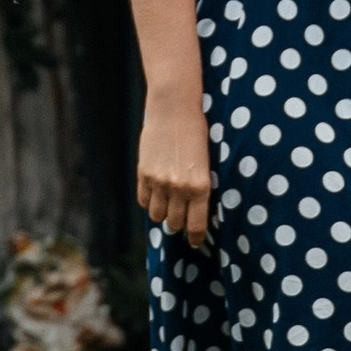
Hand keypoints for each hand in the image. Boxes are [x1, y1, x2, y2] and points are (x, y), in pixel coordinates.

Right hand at [136, 99, 211, 243]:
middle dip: (178, 223)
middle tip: (181, 218)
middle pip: (174, 222)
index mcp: (201, 186)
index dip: (194, 237)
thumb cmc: (196, 132)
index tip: (194, 242)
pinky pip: (143, 200)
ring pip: (156, 215)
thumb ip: (199, 186)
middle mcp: (179, 188)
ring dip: (162, 213)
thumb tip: (193, 209)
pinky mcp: (143, 173)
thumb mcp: (206, 162)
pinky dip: (149, 201)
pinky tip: (155, 193)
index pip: (195, 225)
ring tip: (167, 205)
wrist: (174, 108)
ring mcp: (159, 182)